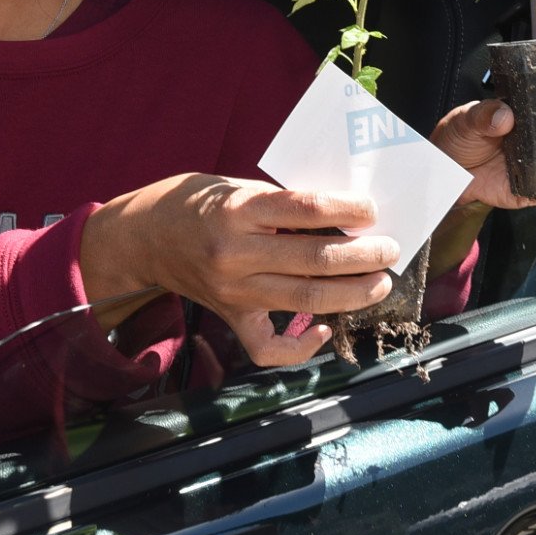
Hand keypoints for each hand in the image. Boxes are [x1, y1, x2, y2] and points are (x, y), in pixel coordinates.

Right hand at [82, 174, 398, 366]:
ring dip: (351, 294)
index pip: (305, 209)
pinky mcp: (230, 316)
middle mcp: (235, 252)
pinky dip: (301, 347)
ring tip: (379, 282)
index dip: (347, 210)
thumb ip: (285, 203)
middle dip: (362, 257)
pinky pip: (268, 346)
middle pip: (314, 261)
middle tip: (389, 250)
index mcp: (239, 210)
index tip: (372, 210)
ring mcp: (232, 290)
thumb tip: (346, 218)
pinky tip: (325, 329)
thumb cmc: (202, 203)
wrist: (146, 234)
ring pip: (304, 300)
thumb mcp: (240, 187)